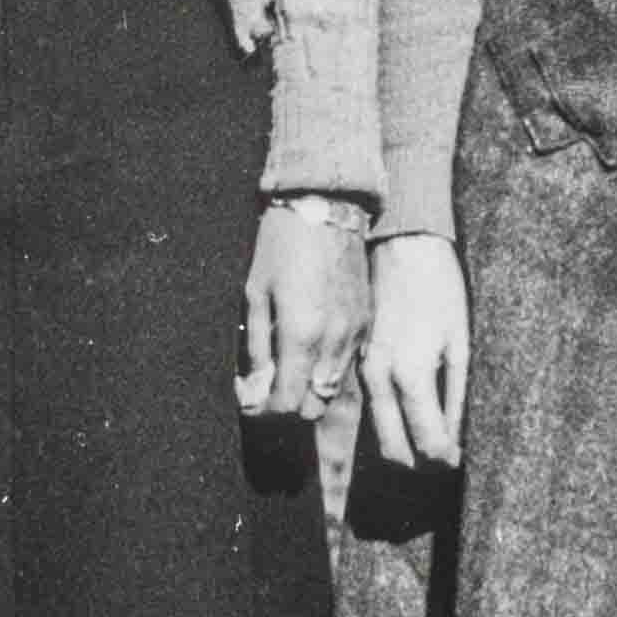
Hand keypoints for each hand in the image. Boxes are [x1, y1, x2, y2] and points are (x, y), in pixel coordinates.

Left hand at [242, 202, 369, 417]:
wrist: (326, 206)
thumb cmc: (282, 246)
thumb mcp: (255, 295)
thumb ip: (257, 348)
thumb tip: (254, 388)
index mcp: (302, 335)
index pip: (287, 403)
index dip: (264, 410)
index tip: (250, 399)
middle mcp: (334, 341)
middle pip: (315, 407)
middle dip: (289, 406)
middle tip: (267, 387)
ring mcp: (355, 333)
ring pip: (334, 389)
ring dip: (310, 389)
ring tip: (287, 369)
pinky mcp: (366, 323)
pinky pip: (348, 364)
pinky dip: (328, 370)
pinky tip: (310, 350)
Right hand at [362, 231, 470, 472]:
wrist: (399, 245)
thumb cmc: (439, 288)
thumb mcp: (459, 343)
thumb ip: (455, 397)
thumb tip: (455, 440)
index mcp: (410, 374)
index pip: (427, 443)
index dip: (445, 459)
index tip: (457, 460)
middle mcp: (377, 379)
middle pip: (393, 451)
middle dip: (419, 462)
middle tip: (443, 454)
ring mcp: (359, 371)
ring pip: (376, 432)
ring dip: (401, 443)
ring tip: (429, 433)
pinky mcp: (351, 361)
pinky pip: (367, 406)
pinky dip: (387, 419)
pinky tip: (407, 410)